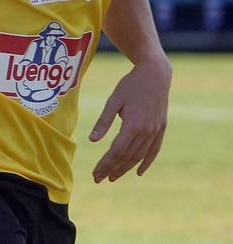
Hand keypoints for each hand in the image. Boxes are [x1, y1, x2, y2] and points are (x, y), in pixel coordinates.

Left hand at [89, 57, 170, 182]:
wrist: (155, 75)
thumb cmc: (130, 86)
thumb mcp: (113, 101)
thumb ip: (103, 121)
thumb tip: (93, 141)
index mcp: (133, 125)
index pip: (116, 151)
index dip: (105, 164)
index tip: (95, 173)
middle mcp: (146, 132)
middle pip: (127, 157)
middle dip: (112, 169)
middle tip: (99, 179)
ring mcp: (156, 132)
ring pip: (140, 156)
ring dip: (126, 168)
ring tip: (113, 177)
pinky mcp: (161, 129)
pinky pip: (154, 151)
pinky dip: (146, 162)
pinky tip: (138, 172)